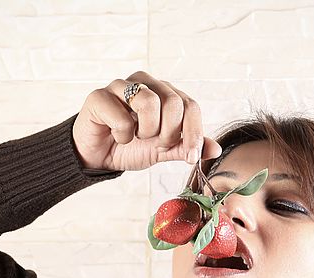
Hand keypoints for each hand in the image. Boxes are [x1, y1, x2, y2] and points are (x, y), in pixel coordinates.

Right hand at [72, 71, 222, 171]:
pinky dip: (122, 135)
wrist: (98, 156)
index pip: (190, 105)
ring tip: (136, 136)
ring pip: (149, 103)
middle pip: (173, 103)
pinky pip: (121, 117)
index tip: (190, 157)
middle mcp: (145, 83)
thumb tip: (215, 149)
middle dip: (168, 133)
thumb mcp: (163, 150)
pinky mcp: (99, 96)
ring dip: (145, 131)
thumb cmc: (130, 147)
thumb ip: (186, 146)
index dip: (193, 133)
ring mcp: (121, 86)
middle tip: (156, 143)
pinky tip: (115, 135)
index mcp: (164, 92)